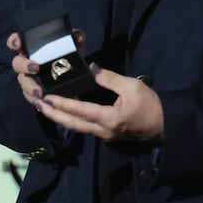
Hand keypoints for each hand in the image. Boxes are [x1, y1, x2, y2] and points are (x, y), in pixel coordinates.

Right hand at [6, 29, 84, 105]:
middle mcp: (27, 63)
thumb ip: (75, 38)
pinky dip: (35, 99)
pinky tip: (42, 101)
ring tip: (40, 92)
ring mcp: (28, 79)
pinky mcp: (32, 93)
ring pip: (23, 82)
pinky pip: (29, 97)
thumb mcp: (73, 48)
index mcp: (32, 49)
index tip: (18, 43)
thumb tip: (77, 37)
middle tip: (35, 68)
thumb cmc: (67, 60)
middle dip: (23, 65)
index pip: (17, 42)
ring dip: (30, 87)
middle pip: (17, 63)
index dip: (14, 41)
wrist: (74, 81)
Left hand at [36, 64, 163, 142]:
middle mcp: (103, 130)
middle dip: (53, 114)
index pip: (81, 111)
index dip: (63, 104)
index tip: (47, 98)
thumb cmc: (151, 105)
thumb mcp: (132, 86)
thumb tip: (91, 68)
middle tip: (37, 103)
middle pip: (73, 124)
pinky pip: (85, 127)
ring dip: (60, 118)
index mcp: (110, 119)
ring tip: (45, 107)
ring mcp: (105, 135)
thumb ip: (109, 78)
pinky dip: (72, 119)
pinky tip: (64, 111)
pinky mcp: (107, 134)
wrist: (164, 125)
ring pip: (77, 127)